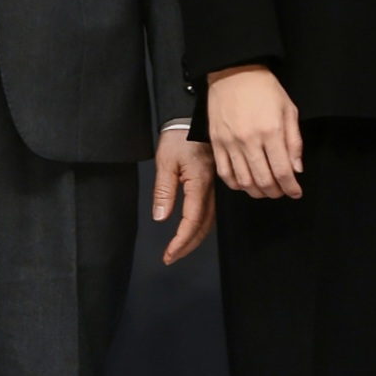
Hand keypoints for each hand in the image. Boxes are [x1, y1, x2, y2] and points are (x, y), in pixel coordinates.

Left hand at [152, 129, 215, 264]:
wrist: (191, 118)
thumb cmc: (178, 136)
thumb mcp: (165, 162)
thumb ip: (164, 191)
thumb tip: (161, 217)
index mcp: (200, 183)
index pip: (192, 221)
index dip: (180, 242)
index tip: (168, 254)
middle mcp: (210, 188)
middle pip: (203, 226)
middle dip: (188, 245)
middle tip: (171, 258)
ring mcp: (213, 186)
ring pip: (208, 220)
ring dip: (194, 238)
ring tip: (179, 249)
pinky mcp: (211, 183)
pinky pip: (209, 210)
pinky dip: (200, 225)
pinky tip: (191, 230)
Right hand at [206, 65, 302, 198]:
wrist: (234, 72)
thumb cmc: (264, 88)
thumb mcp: (289, 109)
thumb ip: (294, 141)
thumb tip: (296, 169)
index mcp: (271, 131)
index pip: (283, 171)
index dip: (291, 187)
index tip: (295, 192)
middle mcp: (250, 140)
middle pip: (263, 181)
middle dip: (276, 192)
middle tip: (282, 191)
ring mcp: (230, 143)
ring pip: (244, 181)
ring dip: (257, 192)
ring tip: (265, 190)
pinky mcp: (217, 142)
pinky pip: (225, 173)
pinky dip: (235, 184)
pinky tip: (244, 184)